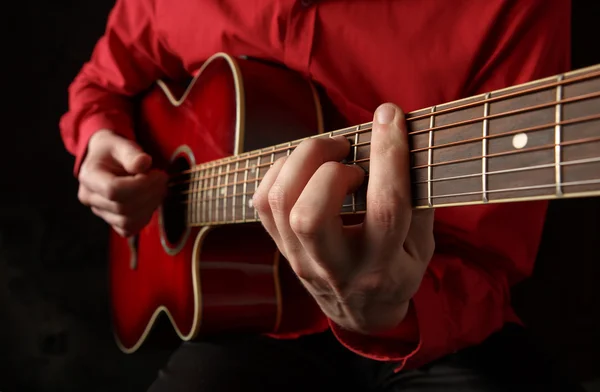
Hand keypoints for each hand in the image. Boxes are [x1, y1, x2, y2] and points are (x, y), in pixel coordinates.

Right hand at [77, 130, 167, 236]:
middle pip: (122, 207)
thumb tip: (144, 163)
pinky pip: (129, 229)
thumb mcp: (121, 144)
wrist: (106, 160)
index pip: (113, 190)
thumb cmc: (114, 151)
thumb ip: (131, 153)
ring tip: (159, 189)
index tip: (158, 173)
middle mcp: (90, 198)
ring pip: (127, 222)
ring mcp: (100, 212)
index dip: (141, 185)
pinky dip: (145, 217)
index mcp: (89, 176)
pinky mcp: (111, 221)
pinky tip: (151, 200)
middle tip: (163, 179)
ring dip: (150, 207)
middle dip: (150, 194)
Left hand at [253, 103, 434, 333]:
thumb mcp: (423, 246)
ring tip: (328, 153)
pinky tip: (305, 166)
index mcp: (382, 266)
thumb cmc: (397, 271)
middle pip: (311, 214)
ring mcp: (301, 260)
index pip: (384, 207)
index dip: (388, 156)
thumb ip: (417, 200)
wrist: (361, 313)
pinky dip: (280, 171)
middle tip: (347, 154)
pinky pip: (262, 203)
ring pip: (280, 204)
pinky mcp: (282, 249)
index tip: (390, 117)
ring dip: (301, 161)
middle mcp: (336, 266)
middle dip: (327, 167)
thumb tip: (404, 142)